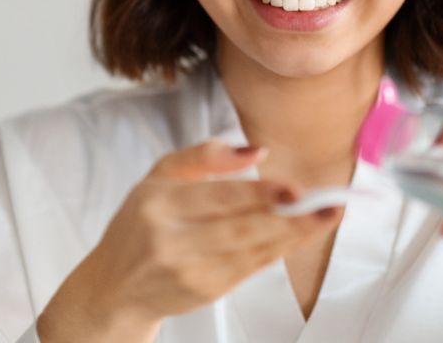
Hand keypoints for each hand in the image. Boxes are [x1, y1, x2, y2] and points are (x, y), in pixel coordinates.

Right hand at [37, 140, 340, 342]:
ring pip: (253, 251)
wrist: (114, 287)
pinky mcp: (204, 291)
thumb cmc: (139, 225)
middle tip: (327, 205)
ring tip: (325, 218)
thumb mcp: (159, 176)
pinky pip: (251, 268)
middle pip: (243, 228)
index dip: (261, 193)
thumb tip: (255, 150)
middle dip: (292, 218)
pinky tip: (298, 236)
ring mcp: (189, 270)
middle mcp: (172, 240)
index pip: (220, 196)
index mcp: (161, 203)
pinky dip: (278, 251)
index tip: (294, 188)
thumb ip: (205, 155)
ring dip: (295, 235)